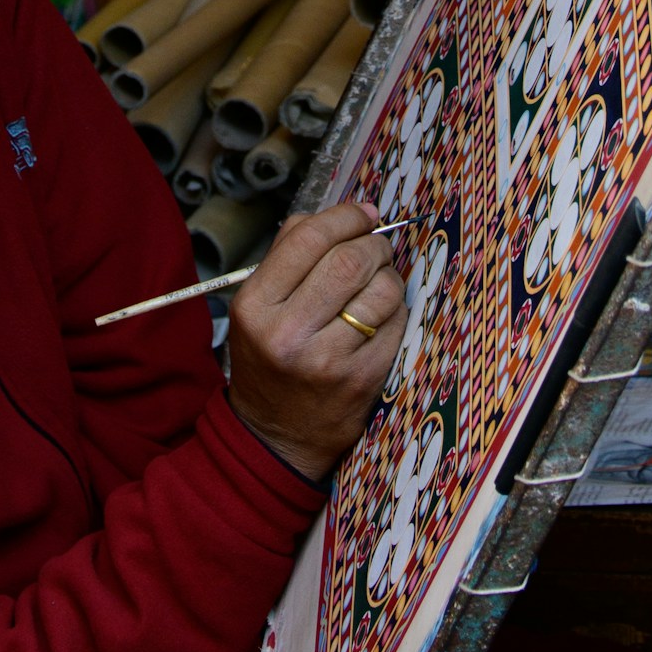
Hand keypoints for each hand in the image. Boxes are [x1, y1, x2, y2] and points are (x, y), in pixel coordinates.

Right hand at [225, 199, 405, 481]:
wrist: (275, 437)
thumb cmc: (269, 361)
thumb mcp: (257, 307)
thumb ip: (288, 254)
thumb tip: (345, 214)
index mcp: (255, 306)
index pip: (307, 239)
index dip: (345, 217)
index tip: (363, 214)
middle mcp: (287, 333)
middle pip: (349, 260)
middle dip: (374, 245)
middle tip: (377, 248)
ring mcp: (326, 360)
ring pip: (380, 290)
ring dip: (390, 276)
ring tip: (380, 282)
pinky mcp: (361, 380)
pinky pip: (396, 323)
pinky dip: (397, 309)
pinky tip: (383, 315)